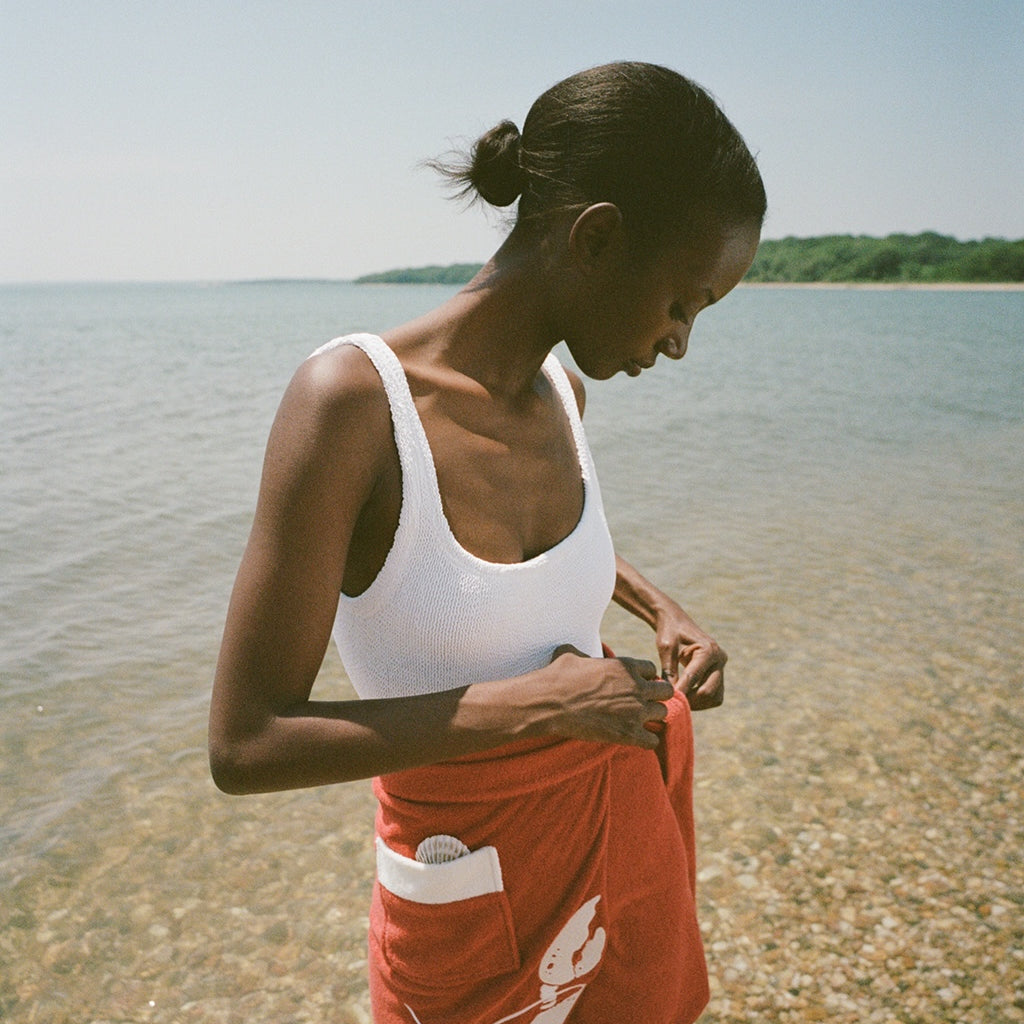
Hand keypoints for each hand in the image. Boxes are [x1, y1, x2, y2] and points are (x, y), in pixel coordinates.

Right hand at [545, 645, 673, 748]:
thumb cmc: (558, 676)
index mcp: (626, 666)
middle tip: (640, 703)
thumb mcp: (570, 655)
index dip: (644, 678)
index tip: (633, 686)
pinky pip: (653, 741)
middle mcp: (637, 687)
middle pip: (666, 692)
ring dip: (651, 718)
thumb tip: (575, 652)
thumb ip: (582, 653)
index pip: (652, 670)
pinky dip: (645, 741)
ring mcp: (635, 711)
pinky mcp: (629, 734)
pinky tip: (633, 739)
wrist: (550, 703)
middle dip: (655, 697)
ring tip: (635, 722)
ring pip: (662, 714)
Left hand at [654, 605, 726, 711]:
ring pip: (714, 697)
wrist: (676, 621)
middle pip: (708, 691)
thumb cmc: (669, 632)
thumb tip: (671, 696)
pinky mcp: (719, 673)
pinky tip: (686, 697)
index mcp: (708, 649)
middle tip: (672, 703)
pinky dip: (702, 701)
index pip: (693, 677)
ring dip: (697, 703)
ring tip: (679, 701)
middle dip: (690, 700)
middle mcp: (719, 658)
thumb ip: (669, 672)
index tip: (667, 701)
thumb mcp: (666, 649)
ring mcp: (721, 666)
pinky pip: (714, 695)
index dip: (679, 691)